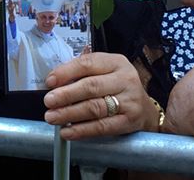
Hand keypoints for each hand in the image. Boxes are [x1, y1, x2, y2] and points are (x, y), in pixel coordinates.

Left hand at [43, 53, 157, 139]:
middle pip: (91, 86)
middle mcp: (125, 79)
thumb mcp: (103, 72)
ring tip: (53, 117)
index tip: (49, 82)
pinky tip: (68, 131)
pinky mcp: (130, 121)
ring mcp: (129, 101)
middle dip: (66, 95)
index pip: (87, 63)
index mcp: (115, 62)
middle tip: (49, 101)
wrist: (145, 108)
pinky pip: (103, 127)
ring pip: (96, 107)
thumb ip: (80, 74)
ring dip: (70, 113)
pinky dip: (82, 130)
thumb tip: (53, 83)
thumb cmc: (116, 87)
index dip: (66, 72)